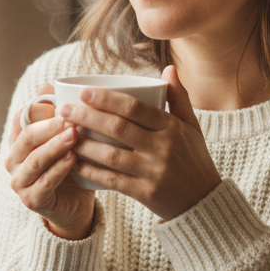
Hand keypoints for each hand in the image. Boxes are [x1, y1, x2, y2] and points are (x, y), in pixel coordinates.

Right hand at [6, 83, 96, 239]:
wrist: (76, 205)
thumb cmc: (71, 166)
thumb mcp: (66, 137)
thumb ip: (58, 115)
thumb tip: (48, 86)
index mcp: (19, 140)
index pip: (21, 117)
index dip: (39, 107)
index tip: (62, 101)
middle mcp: (14, 160)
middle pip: (27, 137)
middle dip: (49, 126)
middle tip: (71, 117)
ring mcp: (20, 181)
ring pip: (34, 160)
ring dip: (55, 146)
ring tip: (74, 135)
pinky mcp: (31, 200)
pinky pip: (44, 182)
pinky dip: (59, 170)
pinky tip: (74, 160)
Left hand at [57, 65, 220, 221]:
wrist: (204, 203)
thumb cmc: (194, 159)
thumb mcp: (192, 127)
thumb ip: (179, 97)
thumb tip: (168, 68)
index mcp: (171, 127)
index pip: (134, 107)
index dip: (107, 99)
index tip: (84, 92)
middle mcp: (163, 148)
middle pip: (117, 128)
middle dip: (87, 117)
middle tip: (64, 110)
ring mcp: (153, 172)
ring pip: (111, 155)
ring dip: (84, 144)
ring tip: (64, 134)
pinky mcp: (145, 193)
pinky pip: (112, 180)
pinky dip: (91, 171)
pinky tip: (74, 163)